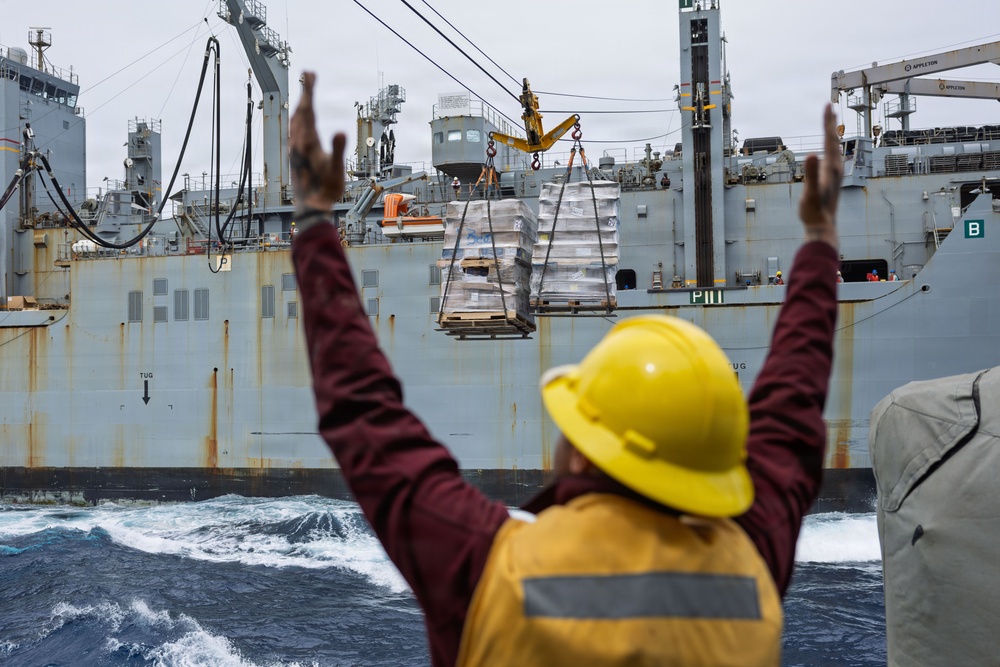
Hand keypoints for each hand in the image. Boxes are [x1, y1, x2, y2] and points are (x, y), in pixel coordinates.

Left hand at [290, 71, 346, 214]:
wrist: (310, 206)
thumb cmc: (326, 189)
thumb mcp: (336, 170)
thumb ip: (338, 150)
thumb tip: (340, 132)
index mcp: (308, 141)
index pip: (308, 109)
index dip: (309, 90)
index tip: (310, 73)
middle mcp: (297, 142)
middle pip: (300, 111)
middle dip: (305, 92)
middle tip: (309, 75)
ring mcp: (294, 149)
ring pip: (294, 120)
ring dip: (300, 104)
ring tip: (304, 95)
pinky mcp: (294, 155)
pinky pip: (293, 130)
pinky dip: (297, 119)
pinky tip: (298, 123)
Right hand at [798, 104, 841, 248]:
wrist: (823, 227)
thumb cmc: (814, 211)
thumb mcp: (810, 192)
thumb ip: (811, 174)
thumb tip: (811, 155)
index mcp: (831, 167)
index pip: (829, 139)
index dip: (827, 122)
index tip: (827, 105)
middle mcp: (835, 168)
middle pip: (833, 140)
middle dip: (830, 123)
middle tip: (829, 107)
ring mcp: (834, 174)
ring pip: (833, 148)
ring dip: (830, 134)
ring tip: (829, 125)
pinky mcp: (830, 180)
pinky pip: (830, 157)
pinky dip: (828, 147)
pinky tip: (826, 149)